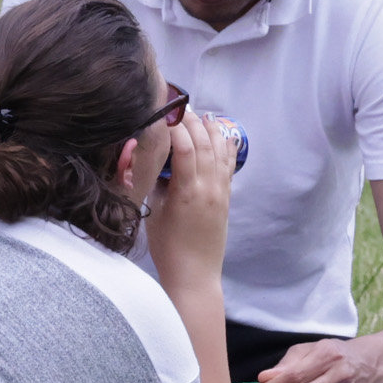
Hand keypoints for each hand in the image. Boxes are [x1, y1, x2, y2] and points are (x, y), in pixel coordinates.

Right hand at [141, 107, 237, 273]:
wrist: (194, 275)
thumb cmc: (168, 248)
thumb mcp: (153, 211)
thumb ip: (156, 182)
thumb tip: (155, 158)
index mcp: (187, 191)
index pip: (184, 147)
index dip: (174, 126)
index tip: (162, 113)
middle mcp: (208, 187)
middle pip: (203, 143)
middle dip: (192, 121)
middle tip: (179, 107)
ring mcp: (221, 192)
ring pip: (219, 151)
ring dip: (211, 130)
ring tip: (201, 115)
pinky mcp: (227, 198)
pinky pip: (229, 165)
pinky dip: (226, 147)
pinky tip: (222, 134)